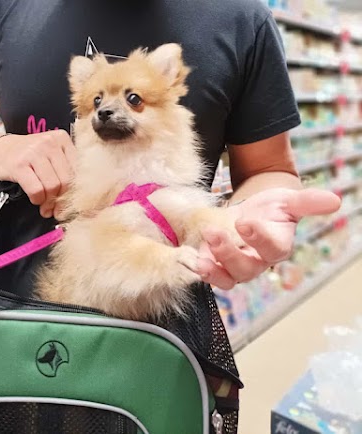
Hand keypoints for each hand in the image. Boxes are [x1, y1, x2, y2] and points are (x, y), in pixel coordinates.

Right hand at [0, 130, 76, 218]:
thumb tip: (82, 202)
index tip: (72, 204)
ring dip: (49, 202)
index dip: (77, 191)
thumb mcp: (51, 156)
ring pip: (52, 186)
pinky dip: (37, 199)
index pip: (78, 170)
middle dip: (62, 200)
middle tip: (57, 210)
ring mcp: (33, 152)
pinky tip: (35, 199)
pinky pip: (36, 190)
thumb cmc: (30, 157)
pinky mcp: (18, 164)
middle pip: (66, 180)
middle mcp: (49, 142)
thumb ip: (67, 171)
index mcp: (62, 139)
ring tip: (45, 206)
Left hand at [197, 188, 341, 288]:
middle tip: (212, 233)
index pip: (272, 249)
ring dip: (211, 269)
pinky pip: (207, 274)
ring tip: (198, 257)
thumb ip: (307, 202)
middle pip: (244, 268)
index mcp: (276, 247)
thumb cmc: (272, 209)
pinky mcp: (214, 264)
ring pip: (225, 277)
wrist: (250, 211)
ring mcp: (233, 266)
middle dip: (227, 254)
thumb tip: (334, 200)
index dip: (259, 238)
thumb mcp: (288, 200)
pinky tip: (188, 259)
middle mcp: (256, 262)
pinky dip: (198, 270)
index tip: (244, 221)